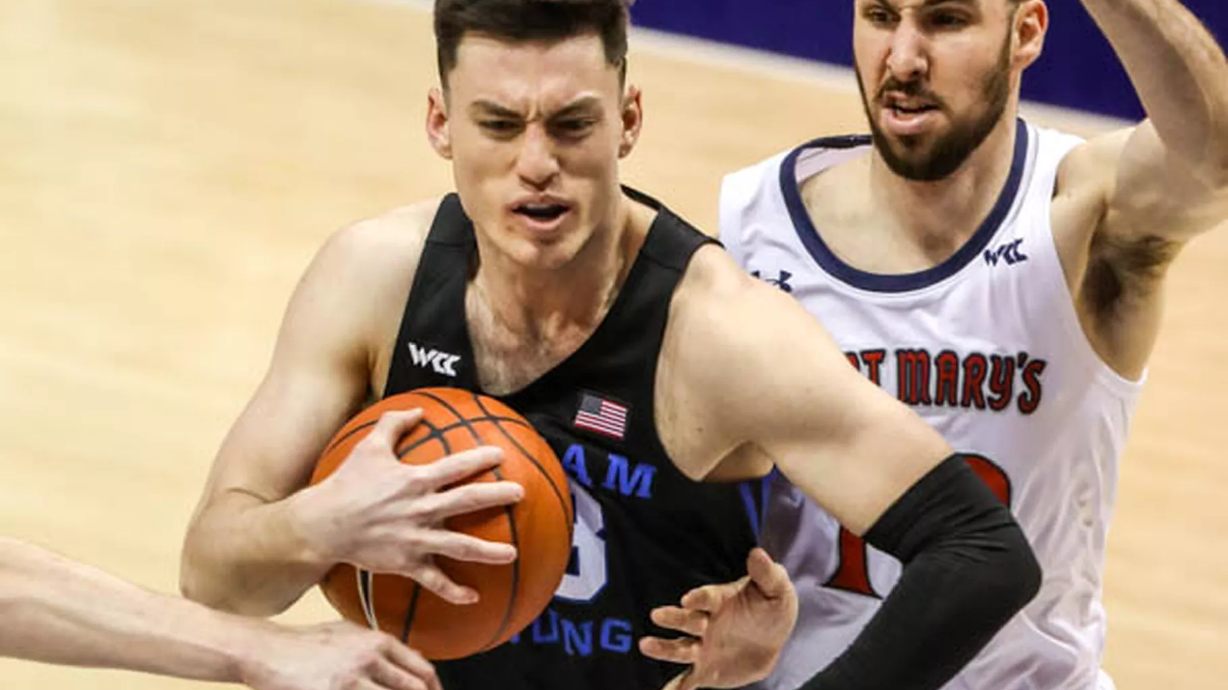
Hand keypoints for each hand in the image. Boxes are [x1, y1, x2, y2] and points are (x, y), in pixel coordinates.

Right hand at [241, 620, 440, 689]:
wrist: (267, 650)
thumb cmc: (304, 642)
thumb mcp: (349, 633)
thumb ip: (381, 647)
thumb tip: (414, 658)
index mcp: (378, 641)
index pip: (422, 669)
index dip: (434, 689)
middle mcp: (370, 658)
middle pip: (414, 689)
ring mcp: (352, 679)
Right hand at [294, 409, 524, 603]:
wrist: (323, 524)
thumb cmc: (346, 484)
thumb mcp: (369, 447)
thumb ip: (393, 424)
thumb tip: (418, 409)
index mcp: (415, 480)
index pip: (456, 466)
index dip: (480, 459)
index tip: (502, 455)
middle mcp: (421, 508)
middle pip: (468, 500)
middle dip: (497, 495)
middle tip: (520, 493)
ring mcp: (416, 538)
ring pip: (460, 546)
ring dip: (488, 552)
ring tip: (513, 554)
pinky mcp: (406, 562)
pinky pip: (434, 580)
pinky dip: (454, 591)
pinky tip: (474, 597)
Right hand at [640, 548, 797, 689]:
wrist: (772, 639)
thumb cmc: (772, 607)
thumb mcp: (776, 589)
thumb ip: (767, 574)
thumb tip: (758, 553)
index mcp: (719, 600)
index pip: (707, 597)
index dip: (698, 597)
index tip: (688, 600)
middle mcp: (705, 622)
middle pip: (687, 620)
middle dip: (673, 618)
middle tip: (657, 615)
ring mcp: (702, 647)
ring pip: (680, 648)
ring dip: (663, 647)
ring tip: (645, 645)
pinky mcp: (704, 669)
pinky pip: (687, 681)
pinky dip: (675, 688)